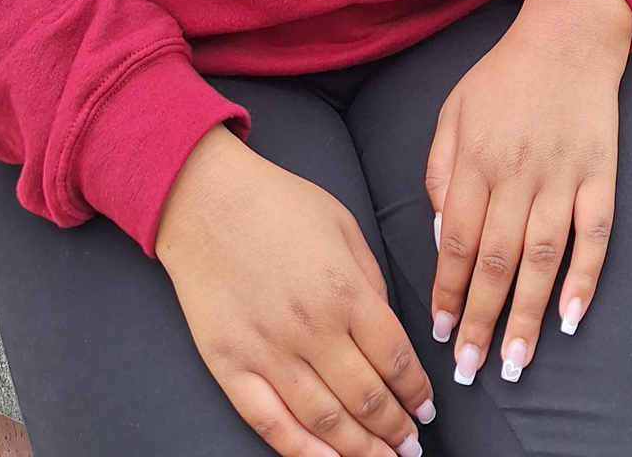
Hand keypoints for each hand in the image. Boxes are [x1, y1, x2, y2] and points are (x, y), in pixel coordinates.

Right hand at [155, 126, 435, 456]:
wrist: (204, 199)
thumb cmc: (276, 203)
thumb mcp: (343, 223)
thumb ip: (370, 279)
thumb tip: (387, 326)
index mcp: (344, 289)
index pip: (395, 358)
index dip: (417, 391)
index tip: (427, 408)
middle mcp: (311, 328)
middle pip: (367, 398)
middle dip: (397, 429)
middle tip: (412, 444)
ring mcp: (268, 351)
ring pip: (326, 421)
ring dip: (362, 449)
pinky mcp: (231, 365)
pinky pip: (271, 423)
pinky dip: (304, 452)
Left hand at [426, 0, 631, 384]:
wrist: (569, 38)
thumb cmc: (503, 77)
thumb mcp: (453, 110)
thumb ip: (440, 170)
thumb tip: (442, 233)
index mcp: (476, 157)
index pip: (456, 239)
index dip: (445, 289)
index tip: (436, 332)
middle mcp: (518, 171)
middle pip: (496, 259)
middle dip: (479, 319)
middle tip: (468, 368)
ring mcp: (564, 175)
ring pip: (542, 258)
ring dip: (527, 315)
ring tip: (514, 363)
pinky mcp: (602, 175)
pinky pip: (595, 235)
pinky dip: (585, 278)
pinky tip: (571, 318)